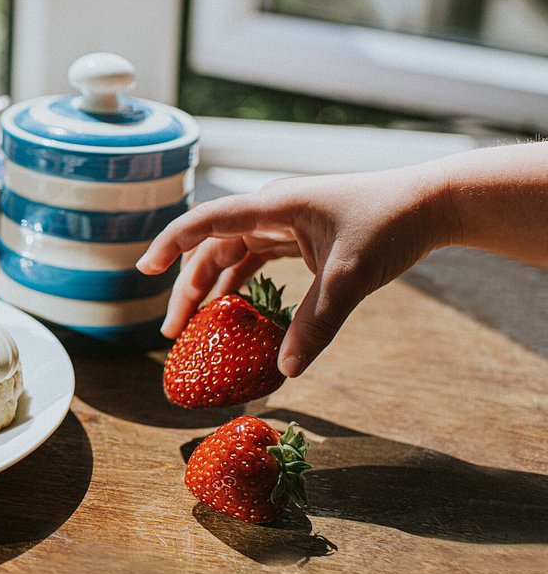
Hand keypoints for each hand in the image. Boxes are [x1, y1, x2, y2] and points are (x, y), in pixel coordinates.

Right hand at [137, 168, 448, 376]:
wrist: (431, 204)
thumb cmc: (389, 226)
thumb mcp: (350, 278)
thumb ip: (315, 323)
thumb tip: (287, 369)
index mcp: (273, 206)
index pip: (207, 222)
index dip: (171, 244)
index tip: (143, 270)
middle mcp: (270, 211)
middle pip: (212, 248)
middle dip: (188, 289)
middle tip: (172, 331)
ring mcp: (283, 223)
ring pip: (231, 257)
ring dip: (212, 291)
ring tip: (194, 329)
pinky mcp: (298, 236)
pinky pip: (256, 262)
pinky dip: (241, 288)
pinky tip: (234, 315)